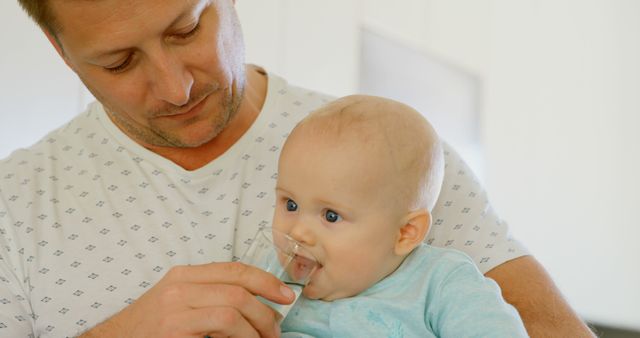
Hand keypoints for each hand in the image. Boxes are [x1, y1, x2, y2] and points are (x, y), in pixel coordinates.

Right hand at [81, 262, 293, 337]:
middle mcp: (180, 286)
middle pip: (239, 289)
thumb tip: (256, 303)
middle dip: (266, 311)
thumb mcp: (179, 301)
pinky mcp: (175, 330)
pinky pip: (222, 328)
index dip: (266, 281)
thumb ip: (211, 295)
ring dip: (257, 329)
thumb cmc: (150, 327)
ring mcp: (176, 308)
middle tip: (276, 330)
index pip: (236, 269)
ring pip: (234, 310)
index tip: (286, 296)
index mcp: (185, 274)